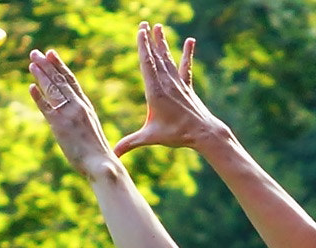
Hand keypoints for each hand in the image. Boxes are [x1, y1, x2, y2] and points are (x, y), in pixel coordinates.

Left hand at [28, 48, 114, 176]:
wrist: (101, 165)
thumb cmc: (98, 154)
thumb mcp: (91, 130)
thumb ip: (81, 120)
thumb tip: (73, 120)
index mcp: (86, 106)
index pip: (71, 81)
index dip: (60, 66)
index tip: (51, 54)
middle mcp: (77, 107)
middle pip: (60, 81)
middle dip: (47, 66)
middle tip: (36, 53)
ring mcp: (68, 115)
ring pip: (53, 90)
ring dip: (41, 75)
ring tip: (32, 63)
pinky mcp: (60, 126)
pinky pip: (46, 107)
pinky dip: (39, 97)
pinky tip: (31, 87)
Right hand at [115, 23, 216, 156]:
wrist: (202, 133)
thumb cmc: (176, 135)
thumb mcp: (150, 138)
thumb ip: (130, 143)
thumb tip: (113, 155)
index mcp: (155, 91)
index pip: (147, 64)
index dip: (143, 46)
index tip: (140, 31)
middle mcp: (166, 83)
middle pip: (156, 57)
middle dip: (150, 40)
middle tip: (145, 23)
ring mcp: (177, 84)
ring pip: (168, 58)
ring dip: (163, 43)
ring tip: (159, 27)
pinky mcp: (186, 87)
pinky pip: (185, 67)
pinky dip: (187, 53)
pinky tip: (190, 40)